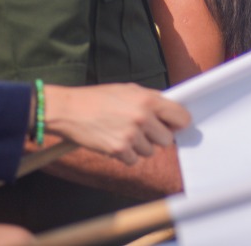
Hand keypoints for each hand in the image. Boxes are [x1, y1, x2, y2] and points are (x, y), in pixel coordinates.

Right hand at [42, 84, 191, 165]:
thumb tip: (172, 110)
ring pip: (150, 151)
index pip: (181, 117)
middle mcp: (143, 117)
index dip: (179, 123)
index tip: (174, 125)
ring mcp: (131, 135)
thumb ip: (152, 99)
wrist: (68, 110)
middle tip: (144, 131)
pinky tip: (115, 142)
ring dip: (140, 146)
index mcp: (149, 100)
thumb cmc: (99, 98)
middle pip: (167, 139)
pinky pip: (134, 160)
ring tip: (124, 133)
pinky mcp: (118, 150)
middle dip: (157, 137)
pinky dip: (126, 155)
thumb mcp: (129, 90)